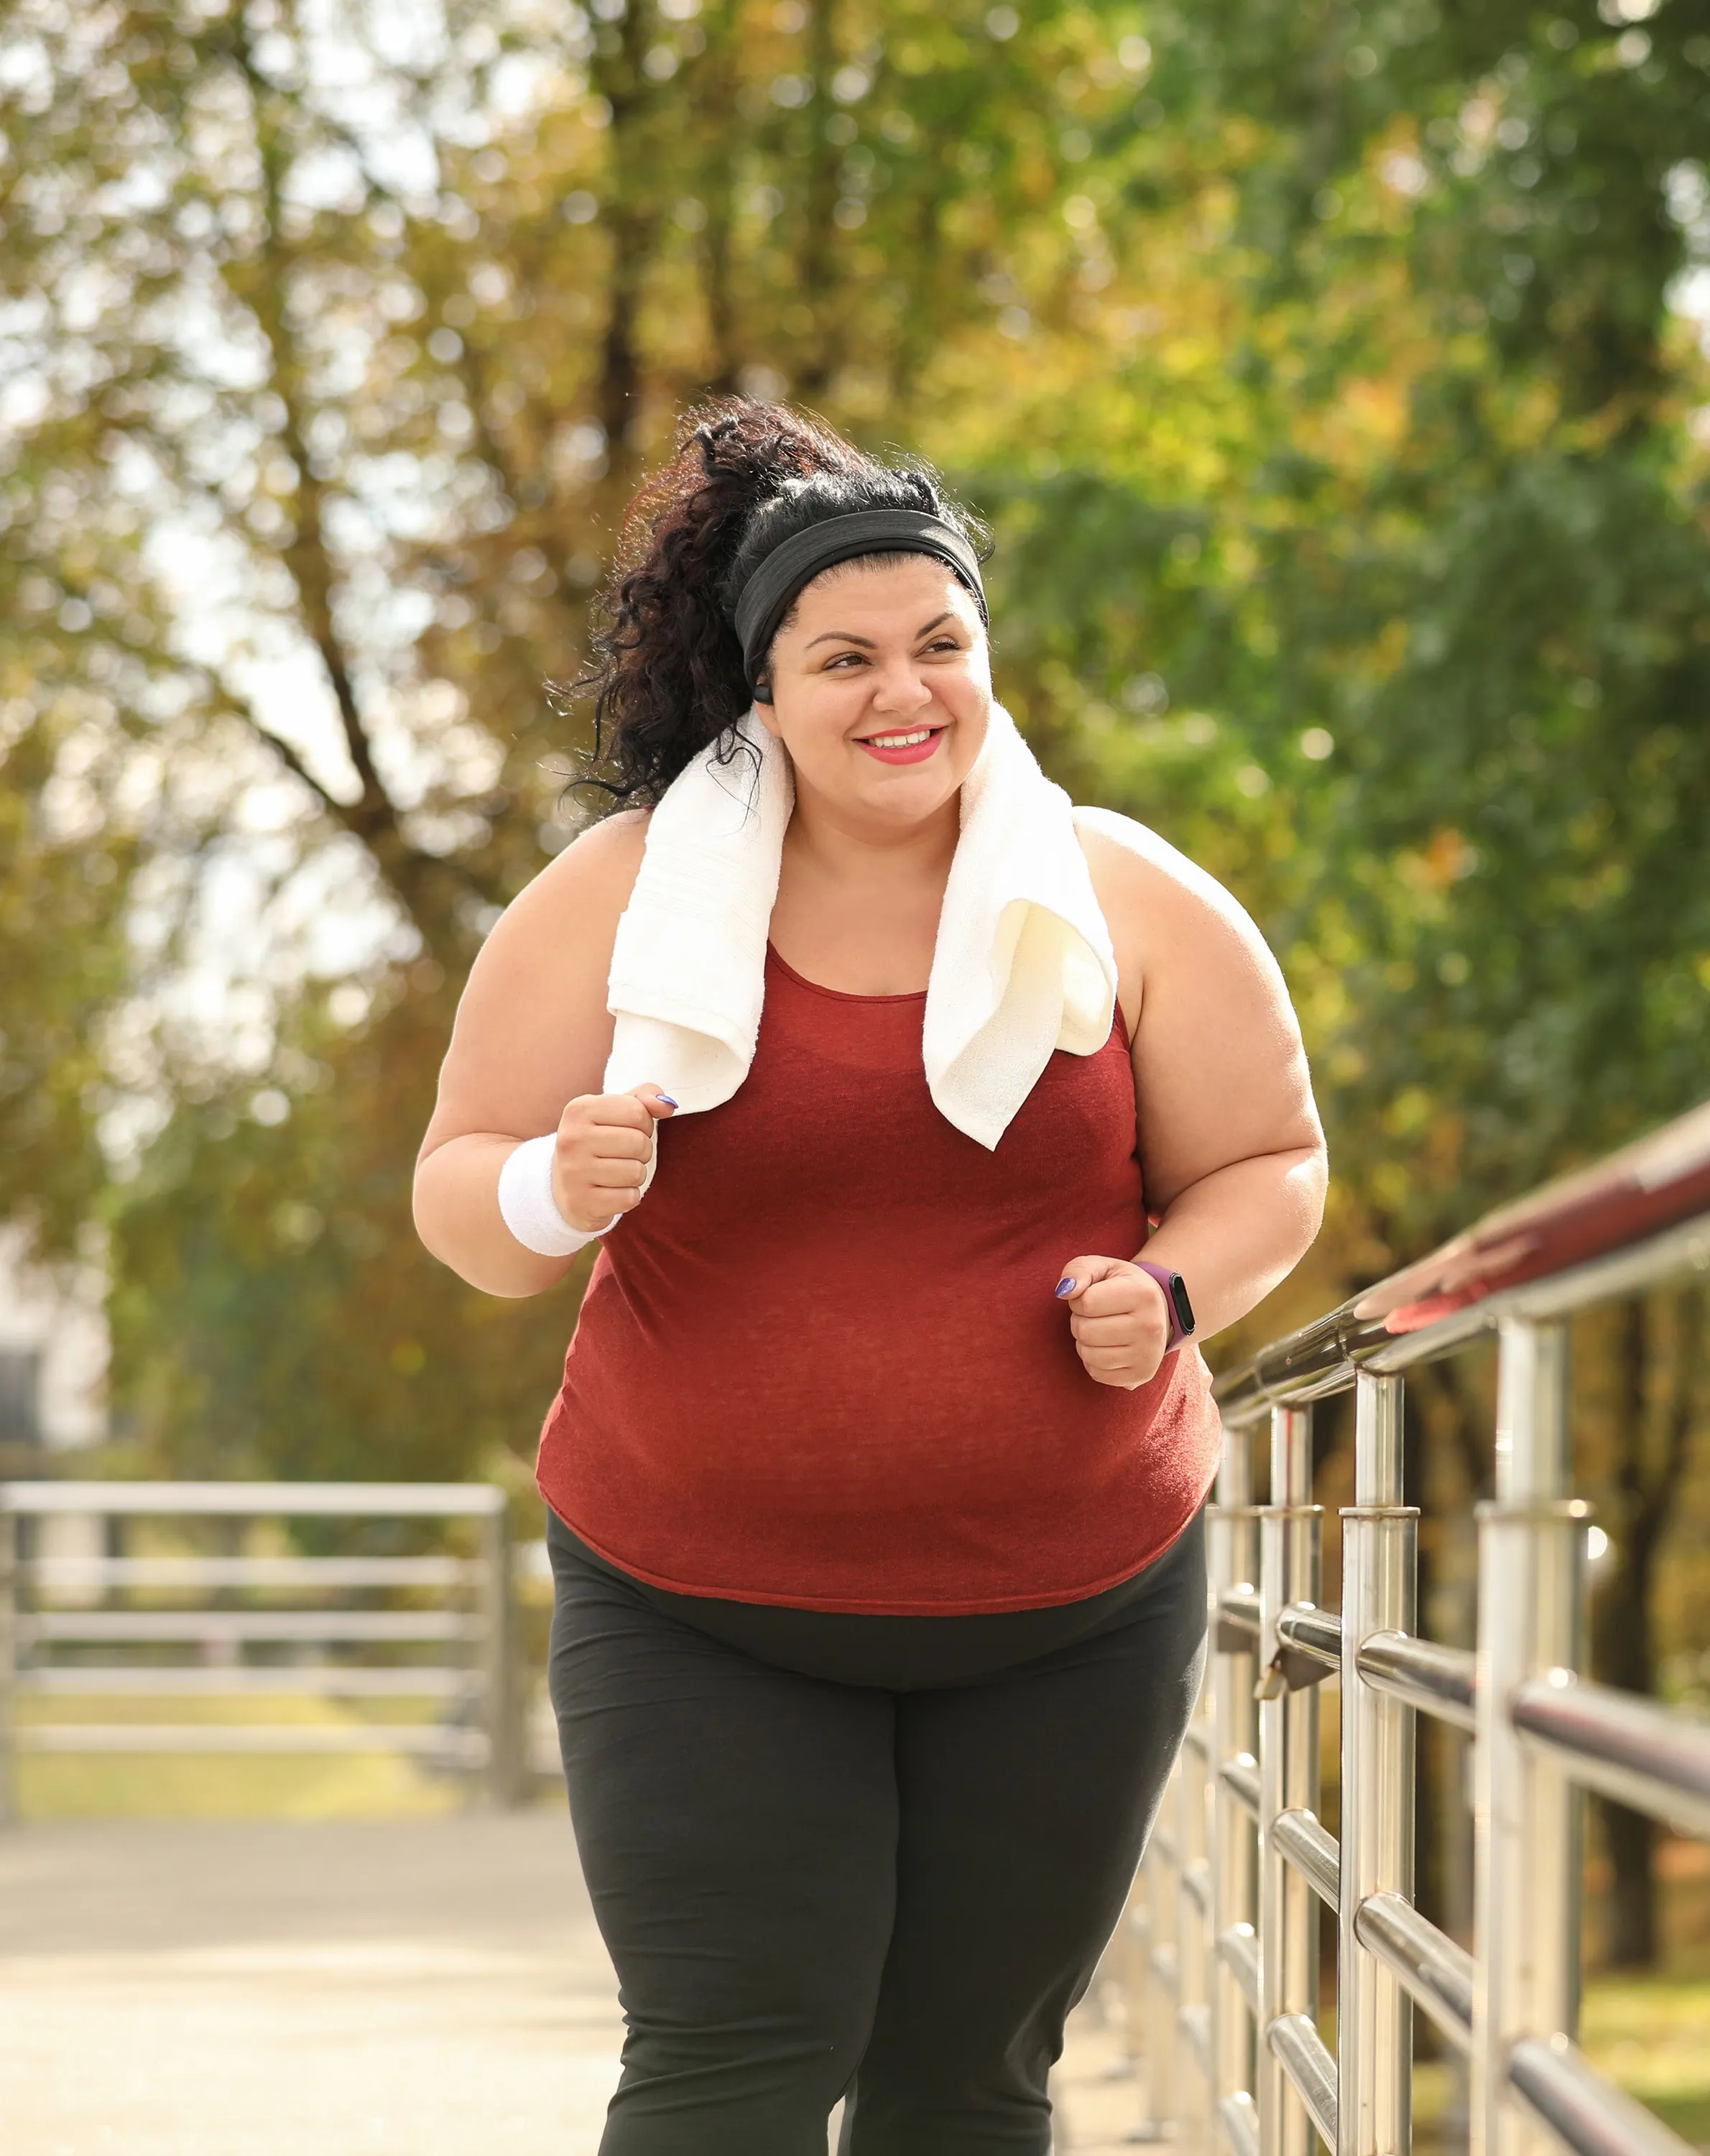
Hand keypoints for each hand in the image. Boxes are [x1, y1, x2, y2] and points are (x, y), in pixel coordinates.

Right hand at [551, 1085, 676, 1231]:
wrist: (563, 1187)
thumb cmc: (597, 1142)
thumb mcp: (614, 1111)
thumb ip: (644, 1098)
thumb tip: (668, 1105)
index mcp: (579, 1109)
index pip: (637, 1112)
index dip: (644, 1123)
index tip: (630, 1130)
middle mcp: (571, 1139)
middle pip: (639, 1143)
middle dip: (643, 1150)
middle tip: (625, 1154)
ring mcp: (573, 1172)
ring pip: (636, 1172)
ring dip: (636, 1174)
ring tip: (617, 1172)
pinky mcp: (581, 1202)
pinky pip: (629, 1198)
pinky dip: (628, 1196)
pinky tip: (611, 1191)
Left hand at [1054, 1255, 1171, 1390]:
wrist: (1157, 1311)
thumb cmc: (1123, 1286)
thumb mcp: (1104, 1268)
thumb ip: (1079, 1270)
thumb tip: (1063, 1291)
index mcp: (1143, 1294)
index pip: (1086, 1302)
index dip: (1078, 1300)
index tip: (1090, 1297)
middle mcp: (1150, 1327)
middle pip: (1085, 1331)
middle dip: (1079, 1321)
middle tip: (1094, 1315)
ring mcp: (1148, 1354)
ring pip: (1088, 1355)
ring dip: (1083, 1342)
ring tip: (1100, 1329)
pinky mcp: (1141, 1375)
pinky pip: (1096, 1373)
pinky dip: (1092, 1360)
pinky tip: (1106, 1346)